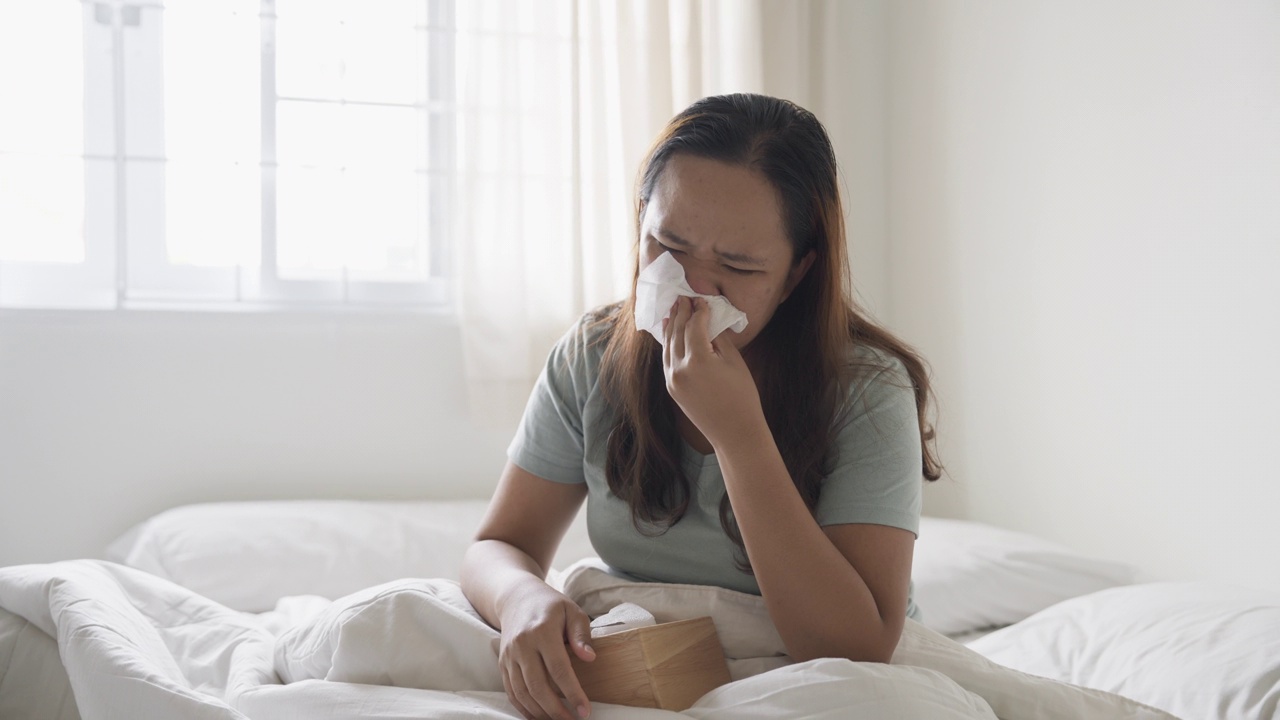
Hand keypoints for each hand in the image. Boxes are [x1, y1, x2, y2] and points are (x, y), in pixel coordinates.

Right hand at [496, 580, 595, 719]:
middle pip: (537, 686)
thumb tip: (589, 658)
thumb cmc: (550, 605)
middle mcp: (522, 645)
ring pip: (522, 692)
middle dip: (556, 710)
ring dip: (540, 712)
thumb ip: (581, 634)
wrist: (516, 598)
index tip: (585, 710)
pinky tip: (539, 716)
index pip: (559, 669)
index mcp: (542, 631)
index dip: (572, 693)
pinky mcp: (502, 664)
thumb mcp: (572, 611)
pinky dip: (524, 708)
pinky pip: (511, 692)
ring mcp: (509, 656)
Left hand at [662, 296, 765, 447]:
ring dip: (671, 326)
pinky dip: (669, 344)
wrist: (734, 432)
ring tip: (674, 310)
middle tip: (684, 297)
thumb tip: (709, 322)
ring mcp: (672, 380)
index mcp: (698, 360)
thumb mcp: (734, 362)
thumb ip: (718, 339)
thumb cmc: (742, 396)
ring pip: (668, 345)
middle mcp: (679, 369)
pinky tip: (671, 334)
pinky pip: (667, 360)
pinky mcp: (671, 389)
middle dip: (681, 313)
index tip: (702, 299)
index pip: (694, 326)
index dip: (699, 311)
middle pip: (677, 332)